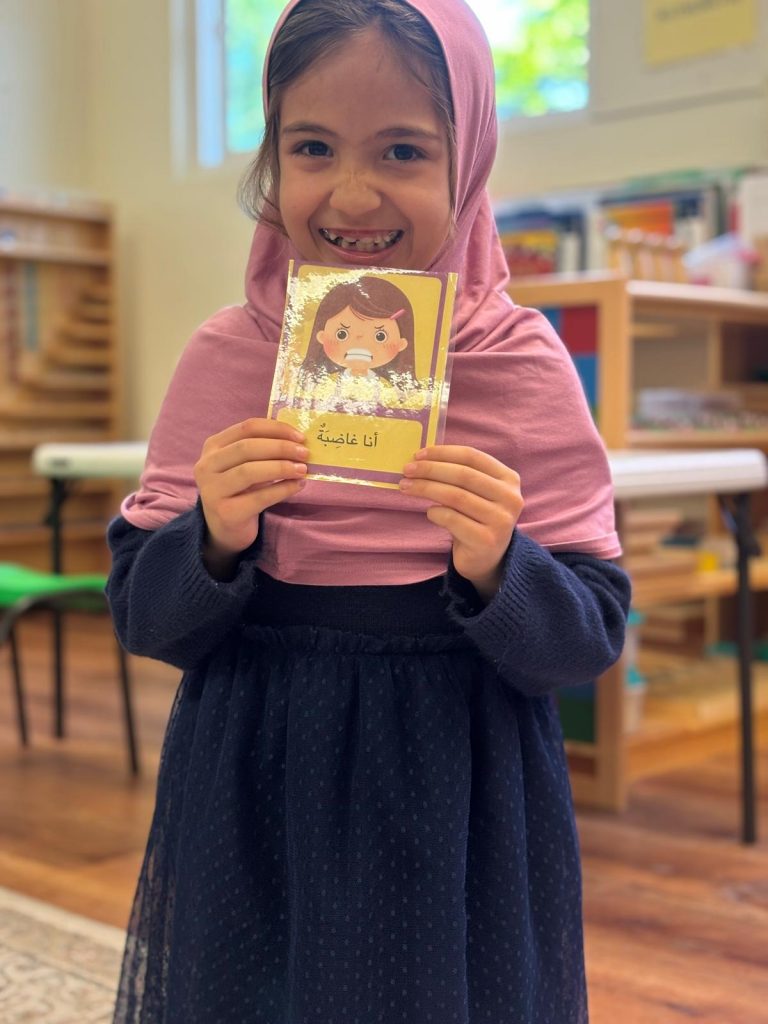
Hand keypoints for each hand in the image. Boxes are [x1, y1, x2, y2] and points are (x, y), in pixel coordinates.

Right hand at [194, 418, 307, 576]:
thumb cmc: (240, 490)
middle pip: (246, 447)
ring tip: (302, 470)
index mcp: (213, 446)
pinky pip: (258, 498)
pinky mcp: (226, 513)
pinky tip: (297, 486)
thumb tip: (298, 440)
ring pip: (249, 471)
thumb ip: (264, 450)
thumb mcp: (245, 464)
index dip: (276, 429)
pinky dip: (282, 490)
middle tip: (304, 453)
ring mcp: (212, 490)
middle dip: (280, 448)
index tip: (300, 436)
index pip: (247, 428)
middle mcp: (206, 466)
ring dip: (281, 468)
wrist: (224, 528)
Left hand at [399, 445, 522, 600]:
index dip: (443, 453)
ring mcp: (500, 520)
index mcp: (509, 479)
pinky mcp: (486, 540)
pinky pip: (452, 519)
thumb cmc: (476, 519)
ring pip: (456, 496)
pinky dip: (435, 512)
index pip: (472, 457)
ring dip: (426, 488)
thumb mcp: (476, 493)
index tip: (418, 454)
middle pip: (463, 475)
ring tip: (406, 487)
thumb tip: (421, 458)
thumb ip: (459, 474)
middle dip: (430, 470)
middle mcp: (510, 498)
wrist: (487, 559)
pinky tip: (430, 512)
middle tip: (407, 470)